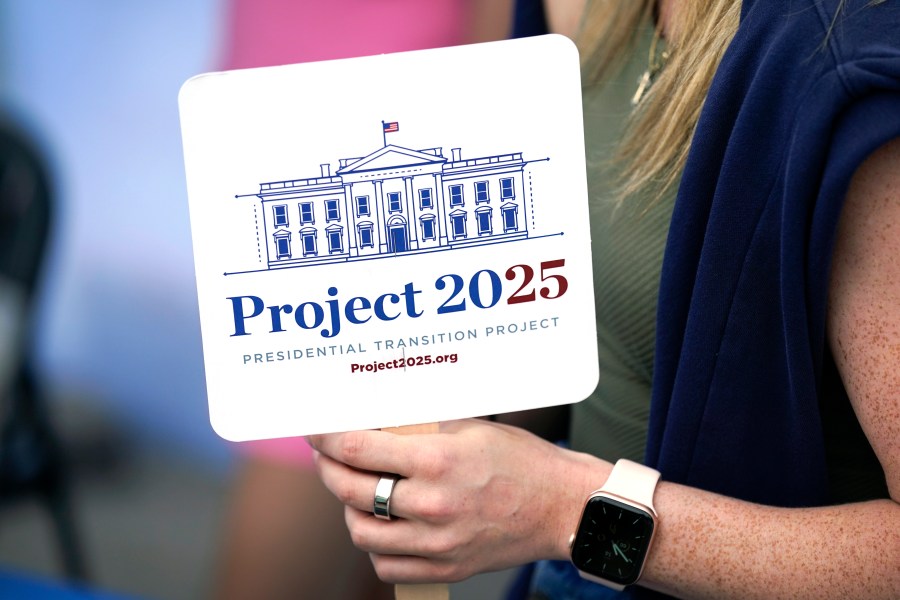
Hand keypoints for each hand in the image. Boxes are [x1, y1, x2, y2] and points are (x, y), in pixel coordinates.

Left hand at [308, 419, 609, 582]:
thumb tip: (372, 419)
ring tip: (356, 490)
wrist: (561, 506)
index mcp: (438, 461)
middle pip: (351, 490)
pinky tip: (381, 524)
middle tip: (326, 455)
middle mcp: (433, 505)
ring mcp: (437, 543)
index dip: (325, 437)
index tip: (313, 429)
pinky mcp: (445, 568)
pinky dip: (375, 544)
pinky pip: (386, 565)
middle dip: (328, 468)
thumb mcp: (468, 428)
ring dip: (349, 508)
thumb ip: (418, 428)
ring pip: (361, 531)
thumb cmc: (520, 459)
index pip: (357, 449)